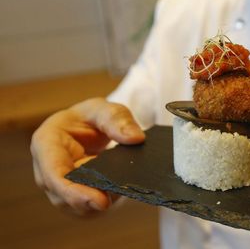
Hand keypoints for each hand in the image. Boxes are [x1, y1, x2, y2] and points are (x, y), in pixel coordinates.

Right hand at [30, 98, 144, 215]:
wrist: (91, 128)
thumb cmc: (92, 117)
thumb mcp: (105, 109)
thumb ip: (118, 120)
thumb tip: (135, 138)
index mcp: (46, 143)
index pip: (54, 174)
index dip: (74, 191)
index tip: (101, 201)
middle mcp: (46, 169)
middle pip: (63, 196)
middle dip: (90, 201)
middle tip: (116, 199)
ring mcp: (57, 187)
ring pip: (76, 206)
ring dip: (100, 201)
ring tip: (120, 188)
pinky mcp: (73, 198)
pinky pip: (87, 208)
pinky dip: (104, 202)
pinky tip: (118, 192)